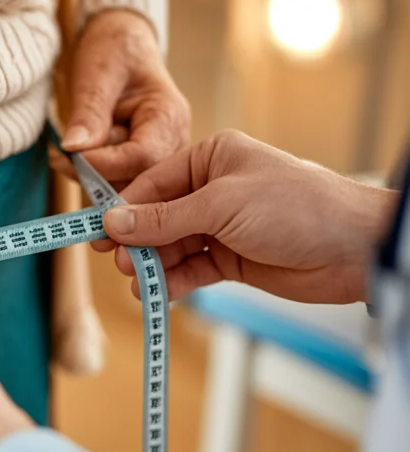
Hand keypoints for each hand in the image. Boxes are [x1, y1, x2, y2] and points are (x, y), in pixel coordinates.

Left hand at [50, 10, 190, 183]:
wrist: (121, 46)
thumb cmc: (114, 51)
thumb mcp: (99, 73)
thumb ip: (90, 112)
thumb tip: (74, 148)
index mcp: (168, 115)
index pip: (143, 157)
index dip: (103, 164)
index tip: (67, 155)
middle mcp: (172, 142)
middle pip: (136, 179)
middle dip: (92, 174)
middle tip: (59, 156)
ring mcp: (158, 156)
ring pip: (123, 186)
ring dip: (87, 176)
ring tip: (62, 153)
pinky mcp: (140, 164)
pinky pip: (116, 180)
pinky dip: (89, 174)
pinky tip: (71, 156)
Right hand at [94, 130, 397, 303]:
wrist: (354, 248)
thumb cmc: (295, 207)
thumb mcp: (221, 206)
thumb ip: (164, 218)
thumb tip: (114, 222)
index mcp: (211, 158)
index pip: (152, 184)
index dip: (123, 210)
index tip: (96, 233)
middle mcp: (213, 189)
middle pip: (158, 217)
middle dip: (137, 242)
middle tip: (119, 263)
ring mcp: (222, 226)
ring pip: (172, 246)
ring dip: (153, 266)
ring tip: (138, 284)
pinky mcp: (232, 258)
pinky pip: (191, 269)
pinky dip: (174, 281)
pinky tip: (159, 293)